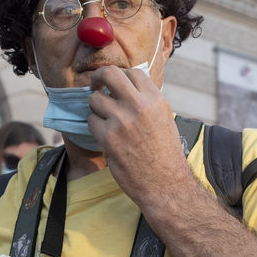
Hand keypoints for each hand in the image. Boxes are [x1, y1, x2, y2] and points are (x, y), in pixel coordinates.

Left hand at [85, 65, 191, 204]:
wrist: (165, 184)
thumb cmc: (165, 154)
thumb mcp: (164, 119)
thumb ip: (146, 102)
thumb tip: (126, 88)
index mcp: (156, 100)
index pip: (132, 72)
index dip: (120, 76)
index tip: (114, 84)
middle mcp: (139, 106)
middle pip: (109, 74)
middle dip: (97, 77)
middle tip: (95, 85)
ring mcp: (122, 121)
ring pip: (95, 99)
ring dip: (96, 108)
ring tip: (104, 119)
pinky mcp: (108, 138)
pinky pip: (91, 121)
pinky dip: (95, 127)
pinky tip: (105, 136)